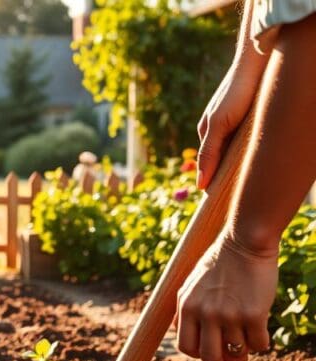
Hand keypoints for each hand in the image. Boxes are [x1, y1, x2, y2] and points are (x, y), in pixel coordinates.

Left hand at [176, 233, 277, 360]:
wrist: (245, 242)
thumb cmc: (219, 263)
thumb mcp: (191, 284)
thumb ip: (184, 309)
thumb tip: (179, 334)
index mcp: (187, 307)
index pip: (186, 346)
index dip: (197, 355)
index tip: (208, 356)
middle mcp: (205, 313)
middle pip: (208, 356)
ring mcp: (229, 314)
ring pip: (237, 351)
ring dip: (242, 352)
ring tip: (246, 343)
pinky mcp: (254, 314)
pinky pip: (258, 344)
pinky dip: (260, 343)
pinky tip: (261, 333)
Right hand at [197, 57, 266, 189]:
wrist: (257, 60)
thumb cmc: (237, 92)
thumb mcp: (220, 125)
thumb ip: (209, 154)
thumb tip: (200, 186)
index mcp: (207, 132)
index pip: (207, 166)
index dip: (214, 183)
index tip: (221, 204)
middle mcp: (218, 128)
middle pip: (220, 160)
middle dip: (226, 176)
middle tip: (237, 195)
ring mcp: (232, 121)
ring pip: (232, 151)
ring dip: (238, 164)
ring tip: (248, 180)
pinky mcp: (246, 115)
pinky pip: (244, 140)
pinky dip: (248, 151)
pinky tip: (257, 156)